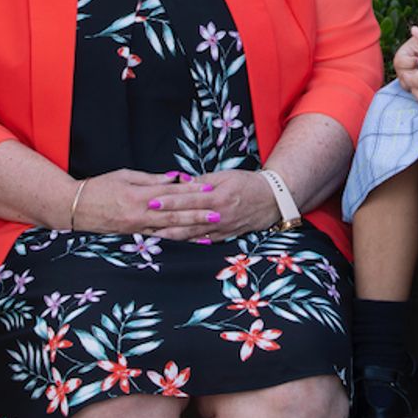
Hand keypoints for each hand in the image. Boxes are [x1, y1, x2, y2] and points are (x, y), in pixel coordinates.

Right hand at [72, 169, 217, 236]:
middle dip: (197, 213)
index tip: (208, 189)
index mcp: (139, 194)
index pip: (171, 192)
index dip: (190, 191)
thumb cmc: (99, 187)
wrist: (74, 207)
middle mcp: (140, 213)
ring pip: (169, 228)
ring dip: (190, 229)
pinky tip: (187, 239)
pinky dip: (174, 238)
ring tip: (209, 230)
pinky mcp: (133, 235)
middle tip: (218, 213)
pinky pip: (158, 237)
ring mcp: (137, 227)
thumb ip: (151, 178)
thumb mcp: (125, 175)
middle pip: (174, 213)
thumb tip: (173, 178)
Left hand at [145, 170, 280, 242]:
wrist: (272, 199)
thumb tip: (182, 182)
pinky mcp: (226, 236)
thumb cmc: (247, 183)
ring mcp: (223, 228)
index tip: (152, 201)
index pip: (188, 200)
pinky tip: (176, 241)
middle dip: (165, 221)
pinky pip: (204, 240)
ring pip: (193, 234)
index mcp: (218, 197)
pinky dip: (189, 241)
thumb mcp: (226, 176)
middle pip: (187, 220)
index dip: (169, 201)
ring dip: (173, 235)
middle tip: (145, 222)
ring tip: (154, 234)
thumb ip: (203, 181)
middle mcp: (219, 216)